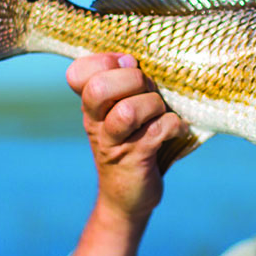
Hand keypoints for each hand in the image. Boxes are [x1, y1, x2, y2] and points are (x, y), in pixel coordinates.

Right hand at [66, 52, 188, 218]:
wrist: (127, 198)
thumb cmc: (133, 143)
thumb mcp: (123, 110)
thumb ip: (127, 84)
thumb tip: (132, 58)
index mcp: (92, 106)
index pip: (78, 72)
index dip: (105, 61)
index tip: (128, 65)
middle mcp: (96, 122)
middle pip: (100, 88)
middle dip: (133, 80)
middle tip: (149, 90)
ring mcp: (113, 143)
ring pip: (128, 111)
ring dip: (154, 105)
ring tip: (162, 112)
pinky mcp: (135, 160)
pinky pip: (156, 132)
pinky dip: (173, 125)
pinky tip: (177, 128)